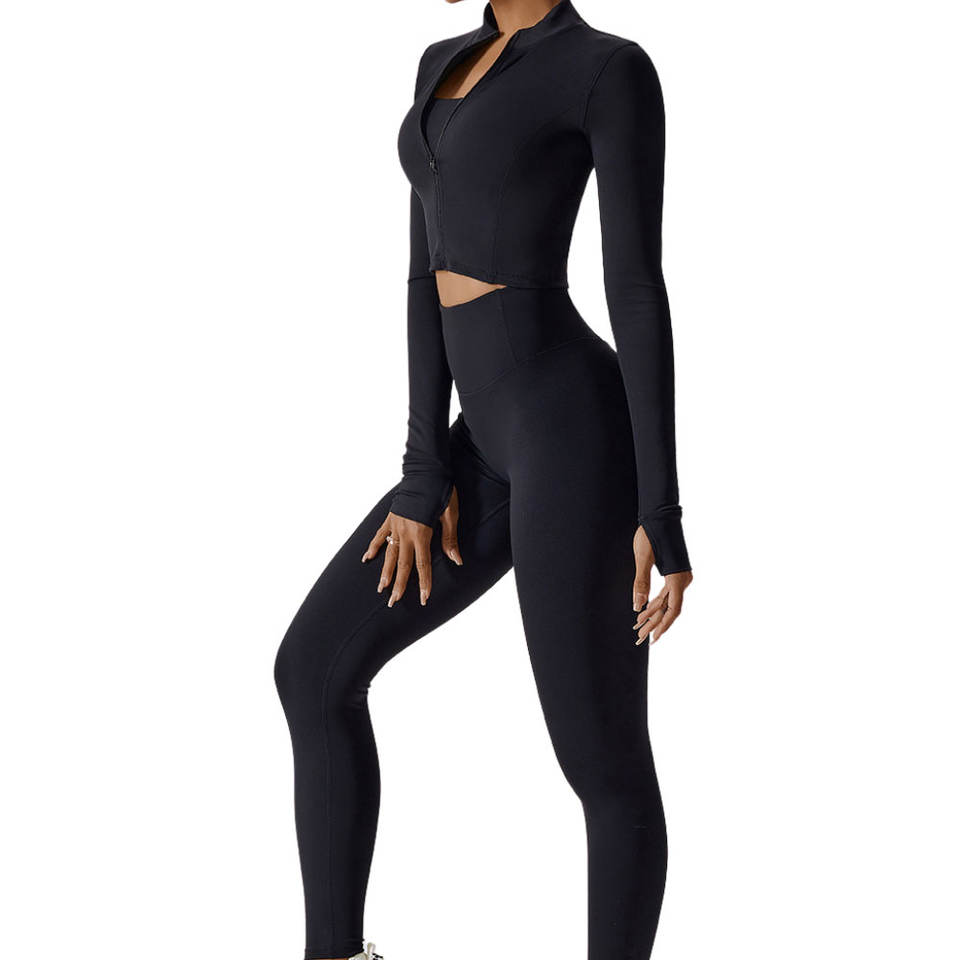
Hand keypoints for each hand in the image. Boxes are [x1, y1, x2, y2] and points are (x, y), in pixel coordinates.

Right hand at [361, 487, 462, 606]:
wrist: (425, 468)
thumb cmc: (441, 489)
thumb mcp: (450, 514)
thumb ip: (450, 538)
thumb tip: (457, 560)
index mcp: (422, 532)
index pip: (423, 564)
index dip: (424, 583)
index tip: (424, 599)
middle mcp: (406, 532)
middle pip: (403, 564)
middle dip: (399, 585)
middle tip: (393, 602)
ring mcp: (396, 524)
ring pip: (389, 554)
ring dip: (385, 572)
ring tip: (381, 588)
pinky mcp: (390, 517)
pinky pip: (379, 535)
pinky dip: (373, 547)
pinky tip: (367, 558)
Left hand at [632, 525, 692, 644]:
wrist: (659, 515)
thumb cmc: (650, 533)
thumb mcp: (642, 558)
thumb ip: (640, 582)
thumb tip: (636, 606)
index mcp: (677, 577)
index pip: (672, 609)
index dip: (662, 625)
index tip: (653, 638)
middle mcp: (683, 579)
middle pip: (669, 608)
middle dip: (654, 624)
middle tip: (639, 638)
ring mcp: (681, 576)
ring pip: (668, 602)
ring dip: (653, 614)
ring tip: (637, 628)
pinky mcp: (675, 573)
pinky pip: (667, 594)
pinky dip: (655, 603)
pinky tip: (643, 611)